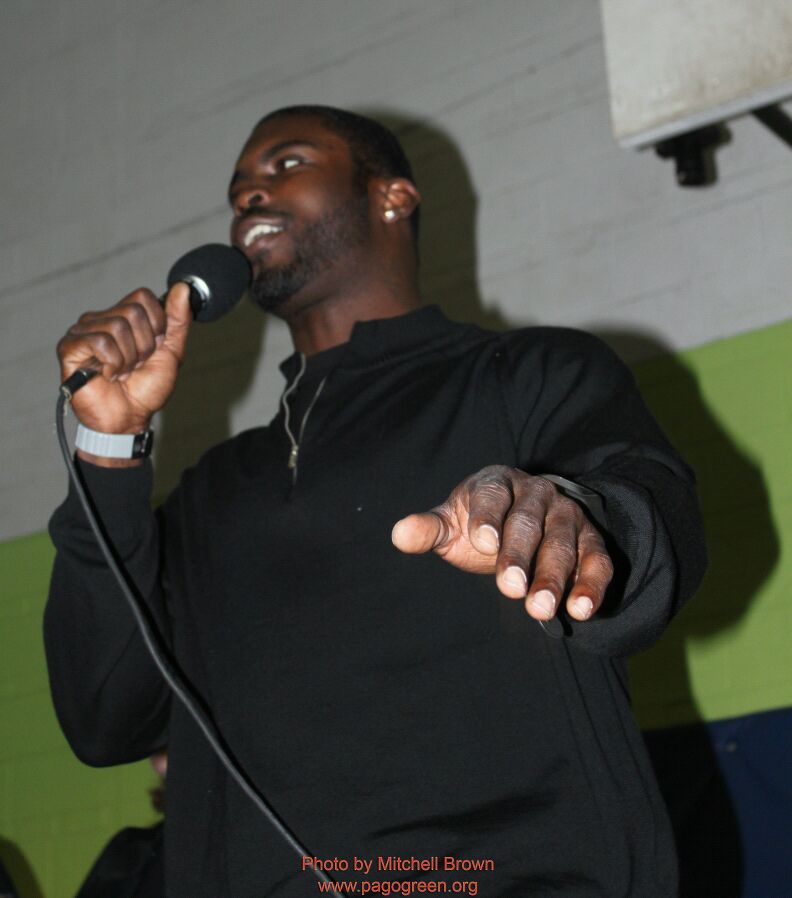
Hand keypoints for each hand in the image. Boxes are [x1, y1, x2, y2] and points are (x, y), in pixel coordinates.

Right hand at [57, 283, 191, 435]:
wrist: (128, 418)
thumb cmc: (145, 389)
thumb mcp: (171, 352)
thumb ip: (178, 320)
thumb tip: (182, 288)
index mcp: (123, 317)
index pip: (143, 296)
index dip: (157, 324)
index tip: (153, 349)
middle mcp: (101, 319)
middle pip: (132, 312)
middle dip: (144, 345)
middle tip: (135, 364)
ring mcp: (83, 331)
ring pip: (118, 327)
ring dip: (128, 358)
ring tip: (121, 371)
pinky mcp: (69, 346)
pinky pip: (100, 341)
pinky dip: (112, 362)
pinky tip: (106, 374)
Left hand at [391, 465, 612, 620]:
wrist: (523, 517)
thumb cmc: (480, 523)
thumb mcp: (452, 523)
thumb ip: (429, 529)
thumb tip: (399, 534)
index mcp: (497, 482)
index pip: (492, 496)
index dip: (487, 518)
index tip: (481, 544)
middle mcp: (537, 493)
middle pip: (528, 522)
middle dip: (519, 556)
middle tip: (510, 589)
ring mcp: (566, 514)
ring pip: (563, 543)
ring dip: (554, 576)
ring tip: (540, 609)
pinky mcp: (591, 540)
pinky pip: (596, 560)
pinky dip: (591, 585)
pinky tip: (580, 610)